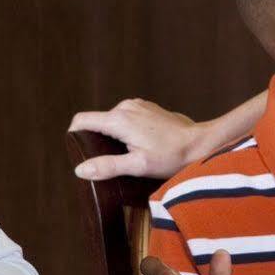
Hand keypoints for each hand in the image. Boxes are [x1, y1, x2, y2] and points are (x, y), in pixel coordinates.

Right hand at [68, 98, 205, 180]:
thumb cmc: (172, 155)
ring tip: (127, 155)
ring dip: (113, 136)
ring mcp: (137, 105)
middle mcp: (125, 107)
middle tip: (109, 162)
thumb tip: (80, 169)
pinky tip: (139, 145)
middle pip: (97, 122)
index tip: (79, 153)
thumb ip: (108, 166)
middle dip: (97, 140)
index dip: (74, 136)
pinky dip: (125, 130)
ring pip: (112, 120)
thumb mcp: (138, 165)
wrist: (200, 142)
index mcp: (119, 119)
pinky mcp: (146, 107)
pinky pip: (126, 117)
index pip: (81, 120)